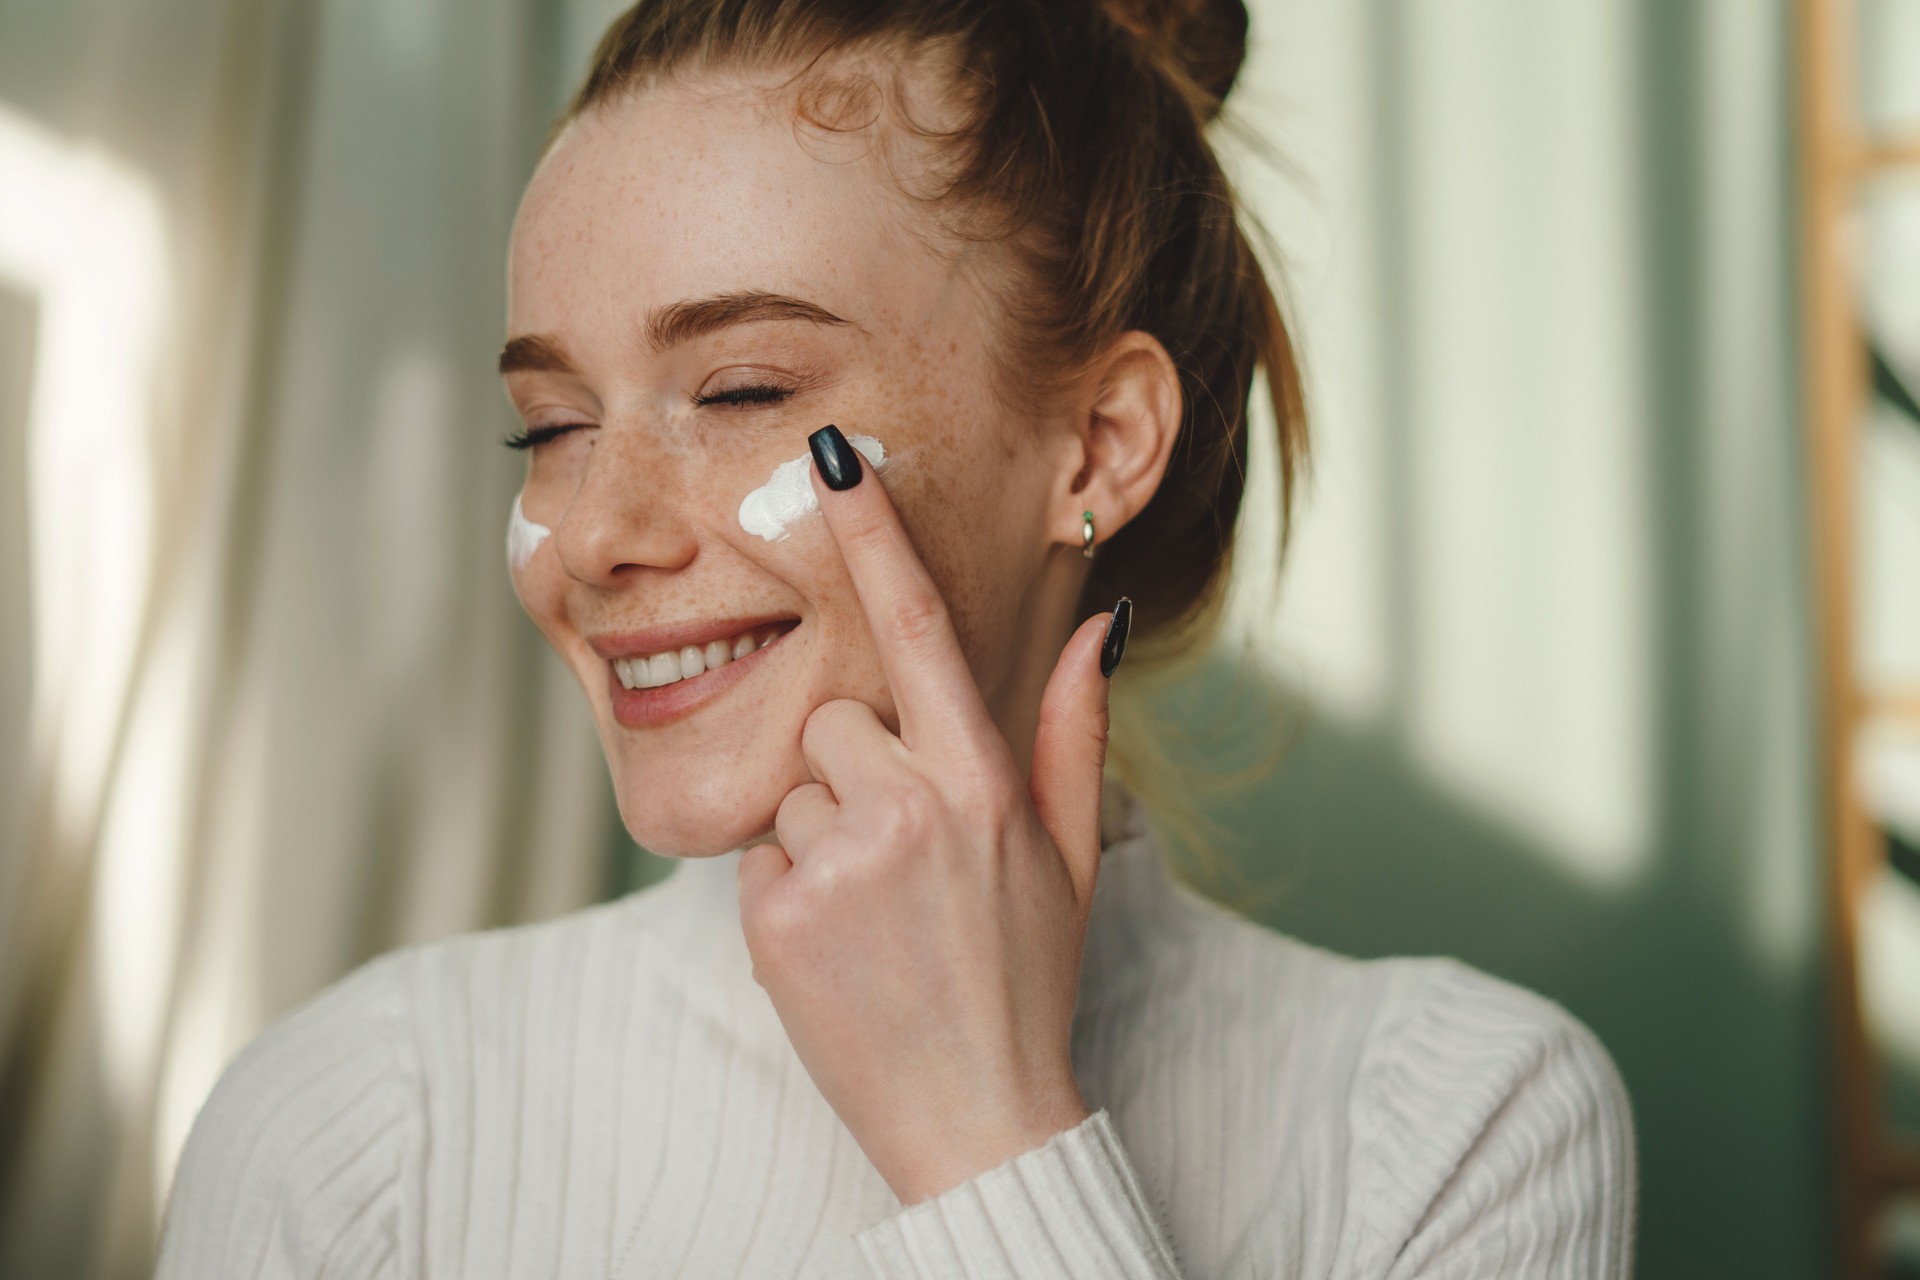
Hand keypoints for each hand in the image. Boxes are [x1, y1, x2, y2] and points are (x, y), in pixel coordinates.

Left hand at [736, 424, 1130, 1206]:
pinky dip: (787, 892)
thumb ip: (1075, 730)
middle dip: (855, 770)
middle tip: (901, 858)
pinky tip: (838, 943)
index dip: (874, 536)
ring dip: (821, 833)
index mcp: (984, 779)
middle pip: (834, 719)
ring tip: (874, 911)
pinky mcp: (780, 916)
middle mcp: (912, 804)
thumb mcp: (1071, 853)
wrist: (977, 1115)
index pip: (919, 628)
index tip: (831, 462)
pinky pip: (759, 856)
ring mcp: (842, 860)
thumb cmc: (1026, 977)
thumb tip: (1097, 625)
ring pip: (793, 786)